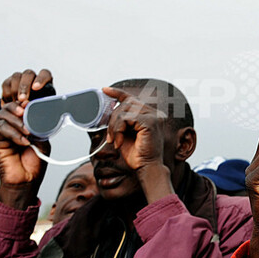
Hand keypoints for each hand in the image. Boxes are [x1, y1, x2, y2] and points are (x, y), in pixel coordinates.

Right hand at [0, 69, 53, 105]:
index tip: (36, 88)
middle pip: (28, 74)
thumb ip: (40, 102)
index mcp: (44, 80)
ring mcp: (19, 77)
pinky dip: (8, 94)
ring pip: (16, 77)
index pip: (45, 74)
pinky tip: (11, 102)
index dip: (40, 79)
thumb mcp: (42, 106)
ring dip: (15, 90)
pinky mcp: (8, 82)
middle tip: (22, 99)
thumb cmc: (37, 108)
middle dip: (24, 86)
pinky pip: (6, 84)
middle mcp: (32, 76)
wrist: (23, 112)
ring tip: (16, 102)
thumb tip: (34, 103)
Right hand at [0, 101, 48, 209]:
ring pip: (1, 117)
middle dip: (15, 107)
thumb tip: (40, 116)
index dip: (23, 103)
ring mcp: (4, 135)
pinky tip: (24, 141)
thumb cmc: (34, 164)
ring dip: (15, 121)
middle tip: (24, 111)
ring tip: (27, 130)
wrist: (27, 181)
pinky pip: (1, 130)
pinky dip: (13, 133)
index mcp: (23, 126)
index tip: (30, 102)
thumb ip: (40, 129)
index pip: (19, 108)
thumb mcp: (43, 143)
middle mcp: (12, 128)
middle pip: (6, 109)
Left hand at [102, 87, 172, 203]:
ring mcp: (153, 116)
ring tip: (115, 140)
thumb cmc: (136, 154)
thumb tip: (108, 111)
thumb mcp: (124, 133)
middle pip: (125, 103)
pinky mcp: (150, 122)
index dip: (117, 93)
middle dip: (113, 119)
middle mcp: (153, 113)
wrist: (146, 167)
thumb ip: (120, 121)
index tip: (104, 90)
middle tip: (110, 137)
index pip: (131, 98)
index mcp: (149, 114)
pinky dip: (118, 130)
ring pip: (124, 110)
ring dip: (114, 127)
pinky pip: (126, 118)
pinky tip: (119, 142)